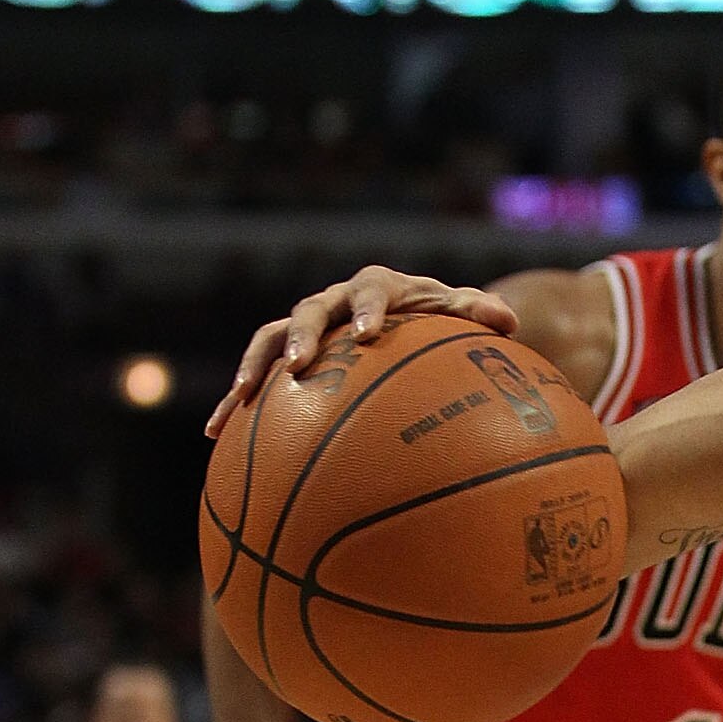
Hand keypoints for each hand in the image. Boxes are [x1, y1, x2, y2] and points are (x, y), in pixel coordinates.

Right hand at [205, 267, 518, 438]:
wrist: (403, 321)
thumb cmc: (436, 321)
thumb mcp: (458, 316)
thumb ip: (478, 314)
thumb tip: (509, 320)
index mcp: (378, 288)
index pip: (373, 292)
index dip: (370, 309)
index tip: (370, 333)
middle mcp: (335, 303)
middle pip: (310, 312)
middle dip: (303, 337)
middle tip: (300, 365)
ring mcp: (306, 330)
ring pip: (270, 340)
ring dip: (253, 368)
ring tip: (238, 400)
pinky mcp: (286, 357)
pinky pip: (256, 377)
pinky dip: (234, 402)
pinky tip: (213, 434)